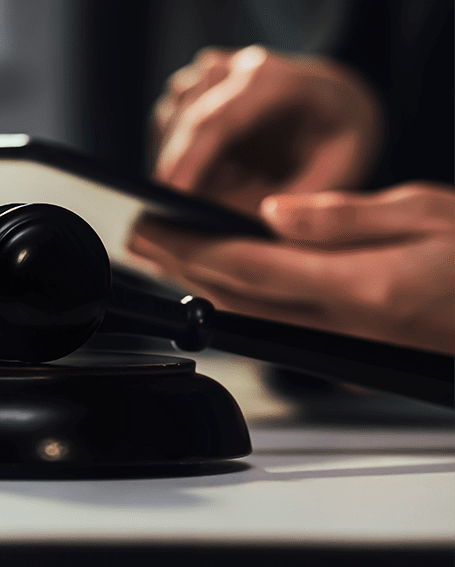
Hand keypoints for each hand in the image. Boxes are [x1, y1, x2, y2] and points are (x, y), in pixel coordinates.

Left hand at [127, 183, 454, 354]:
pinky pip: (278, 330)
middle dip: (178, 267)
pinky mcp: (353, 355)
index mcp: (361, 285)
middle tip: (141, 238)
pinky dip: (238, 305)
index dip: (189, 247)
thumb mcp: (427, 211)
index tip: (152, 225)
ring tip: (165, 256)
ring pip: (250, 318)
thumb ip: (345, 216)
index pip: (248, 264)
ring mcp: (347, 347)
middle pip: (235, 296)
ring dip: (200, 287)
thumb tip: (275, 212)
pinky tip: (220, 286)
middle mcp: (346, 326)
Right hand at [152, 45, 383, 212]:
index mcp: (277, 81)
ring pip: (168, 121)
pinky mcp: (194, 86)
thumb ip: (289, 202)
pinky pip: (166, 123)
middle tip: (174, 218)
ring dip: (175, 162)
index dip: (188, 162)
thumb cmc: (341, 139)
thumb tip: (232, 226)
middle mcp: (237, 68)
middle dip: (173, 171)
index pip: (216, 121)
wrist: (337, 100)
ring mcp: (210, 73)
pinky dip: (175, 154)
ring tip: (207, 197)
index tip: (169, 199)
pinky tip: (202, 177)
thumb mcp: (337, 174)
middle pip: (183, 121)